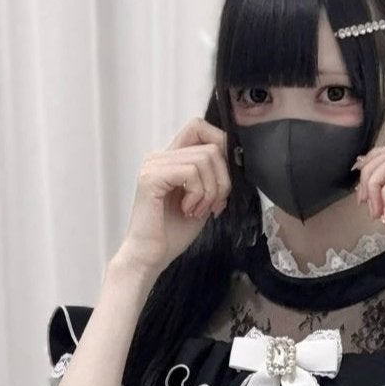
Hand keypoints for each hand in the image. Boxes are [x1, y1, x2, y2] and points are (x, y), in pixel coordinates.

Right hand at [115, 117, 232, 276]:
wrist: (149, 258)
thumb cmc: (171, 235)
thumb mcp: (201, 200)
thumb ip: (212, 178)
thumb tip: (234, 161)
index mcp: (171, 160)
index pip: (200, 128)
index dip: (220, 145)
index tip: (225, 178)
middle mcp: (160, 157)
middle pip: (210, 146)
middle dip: (222, 180)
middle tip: (213, 206)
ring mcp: (154, 165)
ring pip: (204, 159)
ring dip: (210, 191)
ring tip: (198, 211)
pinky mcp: (152, 177)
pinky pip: (191, 172)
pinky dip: (198, 194)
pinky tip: (187, 210)